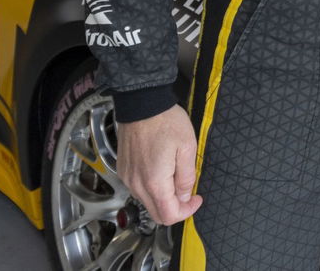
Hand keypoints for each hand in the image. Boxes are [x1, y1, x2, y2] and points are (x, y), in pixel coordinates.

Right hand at [116, 105, 203, 224]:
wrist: (142, 103)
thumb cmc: (165, 121)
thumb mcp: (187, 147)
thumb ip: (186, 177)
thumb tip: (184, 196)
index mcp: (154, 182)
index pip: (168, 216)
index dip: (186, 212)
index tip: (196, 198)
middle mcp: (137, 184)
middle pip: (156, 214)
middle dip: (175, 208)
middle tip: (187, 191)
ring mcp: (127, 177)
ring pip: (147, 201)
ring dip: (163, 197)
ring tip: (174, 175)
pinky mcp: (123, 169)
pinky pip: (138, 188)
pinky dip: (151, 187)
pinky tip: (160, 169)